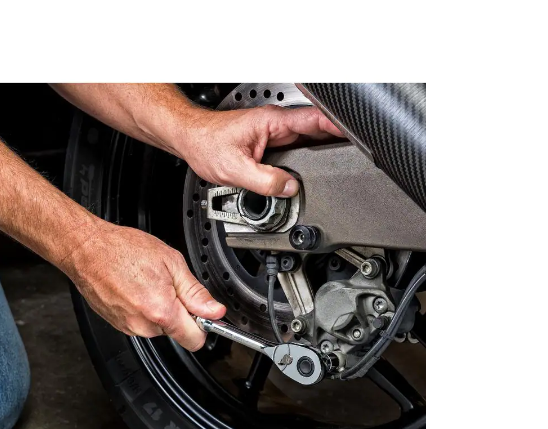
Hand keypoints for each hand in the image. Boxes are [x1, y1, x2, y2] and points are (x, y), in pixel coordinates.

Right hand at [65, 222, 226, 350]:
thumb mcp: (171, 262)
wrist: (87, 249)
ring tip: (147, 283)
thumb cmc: (122, 250)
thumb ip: (196, 292)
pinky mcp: (117, 324)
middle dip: (178, 311)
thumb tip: (215, 311)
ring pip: (158, 326)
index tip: (203, 313)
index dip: (203, 326)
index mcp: (161, 311)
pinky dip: (142, 308)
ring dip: (159, 309)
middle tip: (168, 284)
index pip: (194, 340)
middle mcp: (143, 325)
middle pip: (176, 331)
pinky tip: (134, 288)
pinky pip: (140, 322)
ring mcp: (128, 326)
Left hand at [179, 105, 342, 196]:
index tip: (357, 137)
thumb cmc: (206, 145)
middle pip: (316, 131)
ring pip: (306, 142)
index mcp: (272, 122)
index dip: (338, 128)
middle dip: (334, 144)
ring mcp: (274, 133)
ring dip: (318, 154)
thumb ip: (264, 181)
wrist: (190, 140)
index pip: (315, 119)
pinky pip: (295, 150)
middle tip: (351, 159)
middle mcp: (276, 124)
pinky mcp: (270, 143)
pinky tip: (308, 171)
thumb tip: (289, 189)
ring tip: (332, 167)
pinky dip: (304, 160)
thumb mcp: (235, 170)